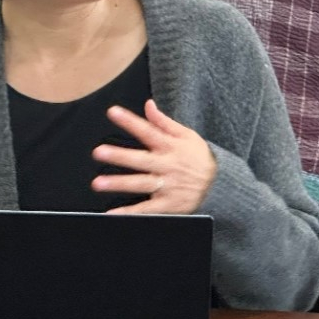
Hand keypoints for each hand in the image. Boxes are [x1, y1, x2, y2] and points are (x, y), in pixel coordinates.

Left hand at [91, 99, 216, 214]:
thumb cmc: (199, 157)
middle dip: (119, 156)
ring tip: (98, 183)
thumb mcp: (186, 135)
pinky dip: (130, 213)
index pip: (148, 131)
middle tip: (98, 152)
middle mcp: (167, 166)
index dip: (130, 121)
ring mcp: (167, 186)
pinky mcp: (168, 205)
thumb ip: (164, 121)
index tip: (112, 112)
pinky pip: (146, 210)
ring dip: (119, 183)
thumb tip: (148, 104)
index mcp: (170, 146)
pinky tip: (112, 214)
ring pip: (140, 184)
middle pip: (140, 160)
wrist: (220, 185)